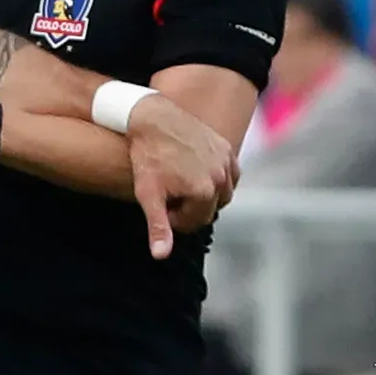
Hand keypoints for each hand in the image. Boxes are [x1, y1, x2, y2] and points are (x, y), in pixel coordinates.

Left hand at [124, 95, 238, 259]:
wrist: (152, 118)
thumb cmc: (147, 157)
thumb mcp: (148, 194)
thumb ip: (158, 226)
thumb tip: (161, 255)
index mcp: (205, 193)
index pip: (196, 221)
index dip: (176, 218)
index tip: (161, 207)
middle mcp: (222, 178)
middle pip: (211, 208)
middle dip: (191, 206)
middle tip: (170, 195)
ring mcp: (227, 162)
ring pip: (222, 192)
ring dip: (206, 193)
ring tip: (181, 184)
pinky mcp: (227, 148)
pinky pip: (228, 173)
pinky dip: (216, 177)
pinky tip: (194, 172)